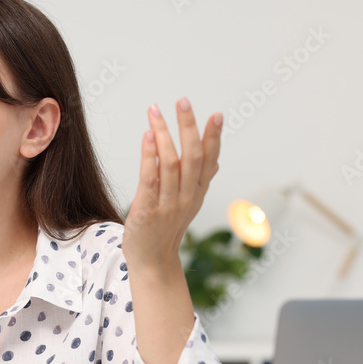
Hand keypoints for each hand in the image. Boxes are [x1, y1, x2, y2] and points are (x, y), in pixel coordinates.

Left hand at [123, 98, 221, 273]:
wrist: (152, 262)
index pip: (209, 161)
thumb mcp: (188, 204)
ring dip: (163, 135)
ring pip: (169, 164)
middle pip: (191, 157)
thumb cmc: (166, 229)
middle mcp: (186, 197)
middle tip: (182, 101)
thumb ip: (199, 181)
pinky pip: (149, 180)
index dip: (213, 138)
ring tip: (155, 111)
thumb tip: (215, 159)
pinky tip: (146, 137)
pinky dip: (148, 157)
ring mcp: (167, 205)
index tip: (216, 115)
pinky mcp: (147, 211)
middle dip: (188, 127)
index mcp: (197, 193)